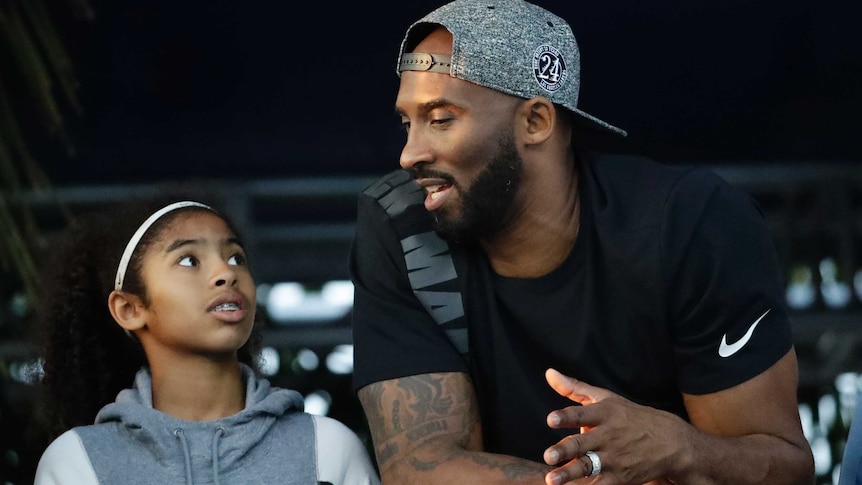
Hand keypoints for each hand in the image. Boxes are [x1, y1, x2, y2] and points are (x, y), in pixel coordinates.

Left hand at [542, 368, 684, 484]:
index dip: (566, 417)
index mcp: (604, 414)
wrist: (671, 442)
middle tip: (548, 456)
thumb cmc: (630, 417)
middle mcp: (608, 436)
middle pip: (583, 443)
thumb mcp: (606, 398)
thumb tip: (548, 373)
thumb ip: (574, 388)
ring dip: (569, 474)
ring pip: (588, 466)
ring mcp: (614, 458)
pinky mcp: (620, 477)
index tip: (551, 420)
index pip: (582, 414)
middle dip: (565, 450)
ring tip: (551, 480)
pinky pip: (601, 484)